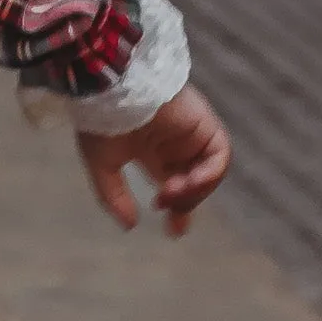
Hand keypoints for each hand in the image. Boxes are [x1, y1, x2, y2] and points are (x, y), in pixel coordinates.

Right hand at [76, 84, 231, 237]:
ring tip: (170, 193)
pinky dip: (209, 174)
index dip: (178, 209)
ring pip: (208, 172)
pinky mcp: (204, 123)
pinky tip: (188, 181)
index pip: (173, 184)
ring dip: (194, 191)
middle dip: (186, 204)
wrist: (111, 89)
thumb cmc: (102, 122)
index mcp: (151, 150)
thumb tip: (129, 226)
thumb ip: (113, 195)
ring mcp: (191, 134)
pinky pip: (219, 156)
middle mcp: (175, 144)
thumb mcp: (102, 164)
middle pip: (193, 182)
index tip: (173, 231)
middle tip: (172, 217)